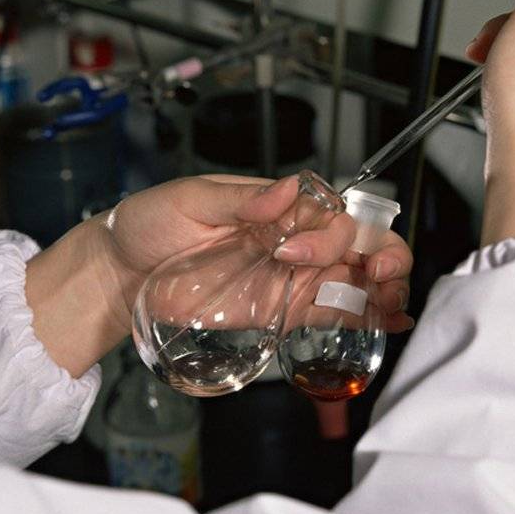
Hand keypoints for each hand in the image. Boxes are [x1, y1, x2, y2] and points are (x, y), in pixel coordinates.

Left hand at [27, 175, 412, 377]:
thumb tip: (284, 190)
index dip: (333, 231)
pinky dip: (364, 317)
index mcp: (279, 206)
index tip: (296, 250)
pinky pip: (332, 311)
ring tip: (391, 304)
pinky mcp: (285, 309)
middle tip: (379, 275)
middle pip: (358, 242)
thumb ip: (241, 199)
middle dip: (383, 255)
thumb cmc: (152, 223)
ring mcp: (293, 276)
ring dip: (383, 289)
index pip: (330, 211)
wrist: (123, 273)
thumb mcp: (190, 199)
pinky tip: (387, 322)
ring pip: (355, 277)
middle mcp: (295, 238)